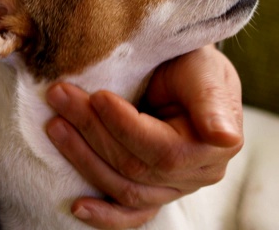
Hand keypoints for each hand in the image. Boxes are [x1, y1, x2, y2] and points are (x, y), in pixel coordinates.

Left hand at [45, 45, 243, 228]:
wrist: (184, 70)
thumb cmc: (193, 65)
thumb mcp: (205, 70)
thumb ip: (212, 101)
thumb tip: (223, 137)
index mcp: (215, 146)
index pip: (160, 149)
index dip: (123, 126)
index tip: (97, 96)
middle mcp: (198, 174)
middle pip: (134, 166)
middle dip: (91, 130)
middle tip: (60, 96)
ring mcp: (174, 188)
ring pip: (123, 187)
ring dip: (83, 158)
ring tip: (55, 125)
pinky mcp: (154, 193)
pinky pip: (131, 214)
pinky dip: (105, 215)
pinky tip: (77, 206)